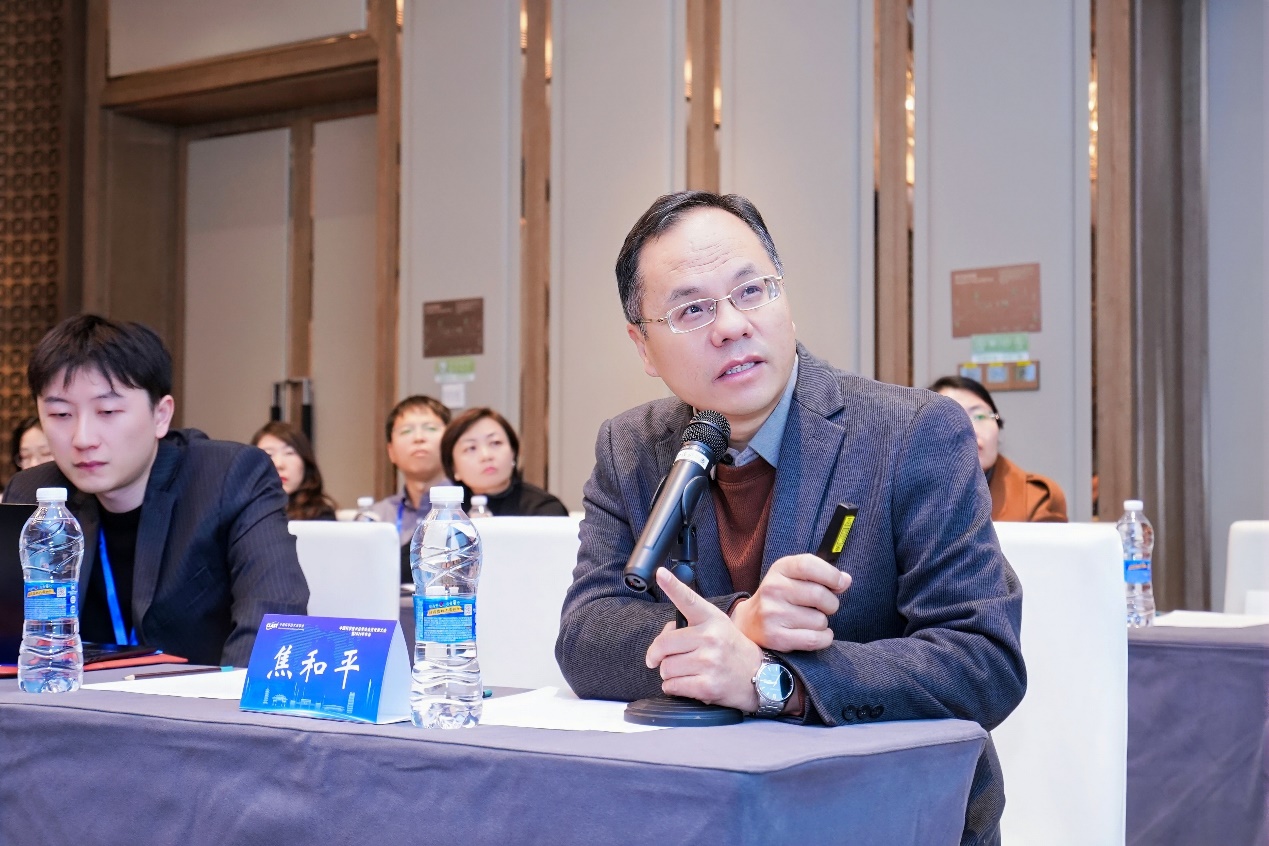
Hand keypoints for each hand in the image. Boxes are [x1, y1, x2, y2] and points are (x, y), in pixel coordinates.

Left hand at [645, 566, 762, 712]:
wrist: (762, 677)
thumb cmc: (733, 651)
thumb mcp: (718, 628)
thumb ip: (691, 626)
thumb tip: (663, 638)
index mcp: (712, 619)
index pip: (689, 600)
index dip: (672, 586)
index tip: (660, 573)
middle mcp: (710, 637)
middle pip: (663, 645)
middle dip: (657, 655)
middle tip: (664, 659)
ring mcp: (709, 662)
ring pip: (666, 668)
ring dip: (669, 674)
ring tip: (687, 672)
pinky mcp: (707, 686)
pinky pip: (672, 686)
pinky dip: (673, 688)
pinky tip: (689, 684)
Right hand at [730, 553, 850, 651]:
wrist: (749, 622)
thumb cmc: (781, 597)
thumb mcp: (795, 578)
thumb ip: (821, 575)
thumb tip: (845, 580)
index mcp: (780, 569)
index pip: (809, 565)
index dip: (831, 575)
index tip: (839, 584)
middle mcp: (773, 589)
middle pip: (820, 595)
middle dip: (831, 604)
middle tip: (824, 607)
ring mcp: (772, 614)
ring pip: (820, 620)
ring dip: (822, 623)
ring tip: (809, 621)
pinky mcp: (776, 637)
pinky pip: (815, 639)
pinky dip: (823, 638)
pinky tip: (817, 634)